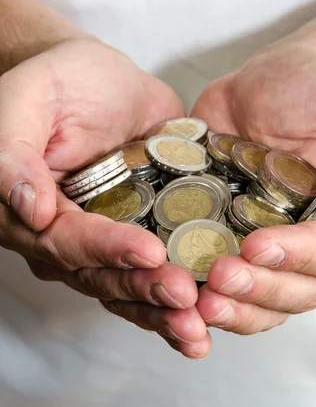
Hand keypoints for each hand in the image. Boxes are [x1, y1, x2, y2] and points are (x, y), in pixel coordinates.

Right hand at [0, 37, 209, 357]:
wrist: (102, 79)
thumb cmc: (61, 80)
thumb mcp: (28, 98)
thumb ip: (14, 150)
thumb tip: (29, 211)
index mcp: (27, 208)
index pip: (63, 240)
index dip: (106, 250)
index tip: (150, 252)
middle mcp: (61, 235)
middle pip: (98, 275)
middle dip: (143, 289)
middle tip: (185, 297)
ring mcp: (101, 239)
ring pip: (125, 287)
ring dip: (161, 311)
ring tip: (200, 326)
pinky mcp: (137, 235)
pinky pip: (150, 276)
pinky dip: (174, 303)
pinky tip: (205, 324)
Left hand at [191, 43, 315, 333]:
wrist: (277, 76)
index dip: (296, 257)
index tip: (256, 247)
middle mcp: (315, 245)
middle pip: (297, 290)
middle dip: (258, 289)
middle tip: (219, 277)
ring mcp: (273, 245)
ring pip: (263, 299)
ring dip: (233, 307)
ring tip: (197, 301)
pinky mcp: (233, 237)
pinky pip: (226, 279)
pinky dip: (205, 292)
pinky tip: (182, 292)